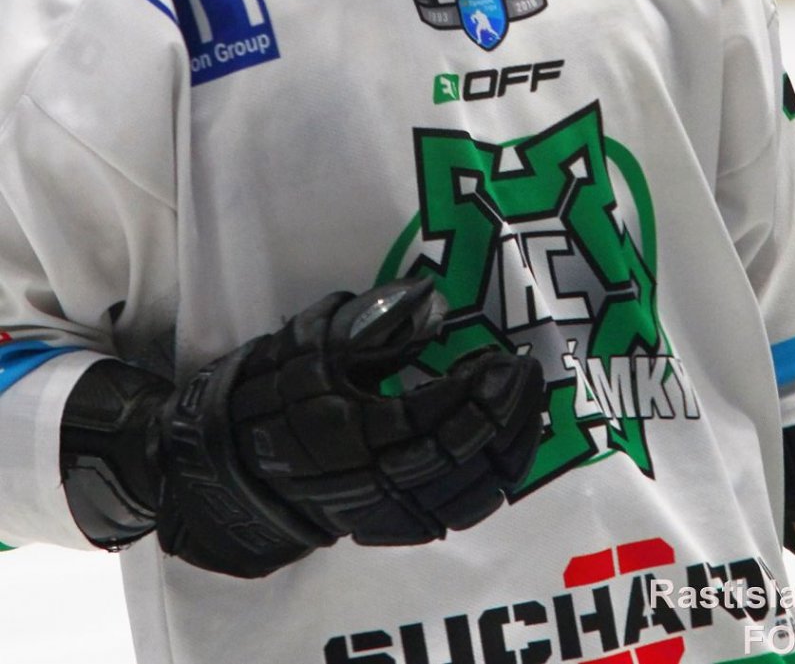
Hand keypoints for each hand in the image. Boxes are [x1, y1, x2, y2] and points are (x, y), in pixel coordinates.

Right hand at [156, 278, 543, 576]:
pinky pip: (451, 516)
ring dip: (507, 455)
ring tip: (527, 410)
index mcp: (354, 435)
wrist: (226, 469)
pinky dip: (486, 487)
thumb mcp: (311, 343)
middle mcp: (374, 485)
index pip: (439, 419)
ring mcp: (383, 514)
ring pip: (467, 498)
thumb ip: (373, 322)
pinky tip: (503, 455)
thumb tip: (433, 303)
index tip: (509, 358)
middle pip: (463, 462)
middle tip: (530, 376)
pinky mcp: (387, 528)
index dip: (481, 391)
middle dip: (507, 419)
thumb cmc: (267, 393)